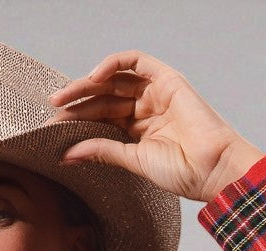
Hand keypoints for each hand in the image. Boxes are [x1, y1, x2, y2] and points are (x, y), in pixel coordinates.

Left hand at [48, 50, 264, 204]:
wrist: (212, 169)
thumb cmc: (182, 172)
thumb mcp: (133, 161)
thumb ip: (102, 152)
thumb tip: (67, 154)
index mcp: (137, 130)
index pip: (100, 117)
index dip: (77, 119)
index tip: (53, 128)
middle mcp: (144, 108)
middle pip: (103, 97)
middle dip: (77, 101)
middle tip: (52, 107)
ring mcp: (155, 92)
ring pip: (114, 80)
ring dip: (87, 84)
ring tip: (64, 96)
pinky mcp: (166, 79)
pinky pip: (136, 62)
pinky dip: (114, 64)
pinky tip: (94, 78)